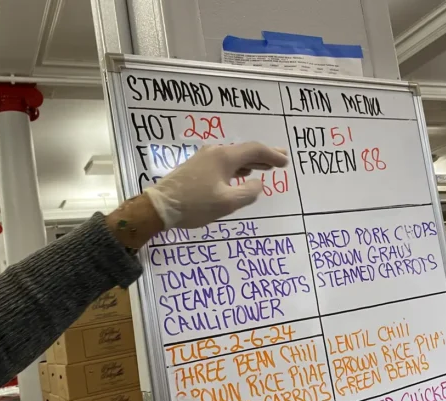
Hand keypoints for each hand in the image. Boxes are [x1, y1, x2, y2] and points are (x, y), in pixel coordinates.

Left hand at [144, 143, 288, 228]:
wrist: (160, 206)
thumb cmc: (195, 205)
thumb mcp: (227, 203)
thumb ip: (248, 193)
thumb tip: (257, 184)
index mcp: (224, 157)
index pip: (254, 150)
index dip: (272, 155)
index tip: (285, 162)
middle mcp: (215, 152)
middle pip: (244, 151)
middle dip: (264, 155)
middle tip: (281, 159)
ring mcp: (204, 158)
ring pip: (234, 157)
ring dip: (251, 162)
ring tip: (265, 167)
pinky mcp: (197, 167)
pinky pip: (224, 162)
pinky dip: (238, 167)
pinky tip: (242, 174)